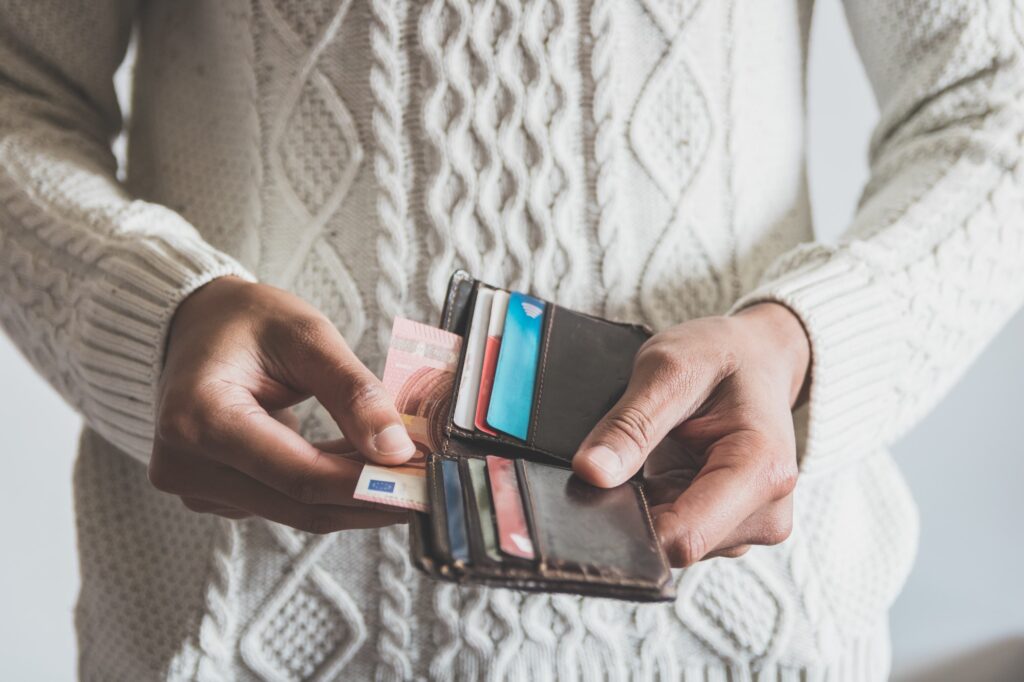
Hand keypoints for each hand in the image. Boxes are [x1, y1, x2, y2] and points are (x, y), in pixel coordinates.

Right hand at [149, 276, 413, 532]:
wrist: (197, 324)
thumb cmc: (246, 321)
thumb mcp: (306, 334)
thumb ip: (352, 390)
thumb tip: (395, 448)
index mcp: (199, 419)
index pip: (299, 476)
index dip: (367, 484)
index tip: (421, 478)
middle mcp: (186, 464)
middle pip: (301, 504)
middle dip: (372, 496)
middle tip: (430, 484)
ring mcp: (196, 486)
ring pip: (298, 509)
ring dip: (356, 491)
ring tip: (405, 464)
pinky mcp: (214, 494)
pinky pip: (285, 500)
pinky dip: (330, 485)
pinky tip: (363, 461)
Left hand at [572, 303, 809, 565]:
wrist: (758, 358)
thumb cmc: (720, 357)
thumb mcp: (667, 370)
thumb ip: (629, 426)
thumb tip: (590, 473)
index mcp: (762, 471)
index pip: (685, 538)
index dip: (631, 522)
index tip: (599, 488)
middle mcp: (768, 512)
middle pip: (678, 546)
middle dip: (639, 511)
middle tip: (630, 456)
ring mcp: (753, 526)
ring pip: (675, 544)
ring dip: (650, 506)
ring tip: (654, 455)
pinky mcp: (735, 528)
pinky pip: (680, 533)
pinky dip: (659, 506)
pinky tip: (662, 470)